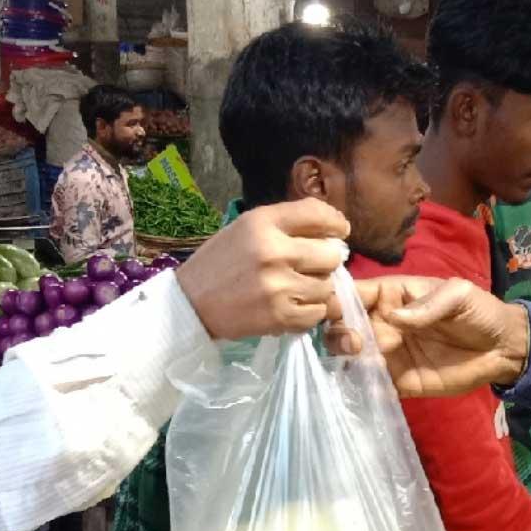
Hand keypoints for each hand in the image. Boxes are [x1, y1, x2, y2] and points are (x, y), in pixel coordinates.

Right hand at [177, 198, 350, 340]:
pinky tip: (292, 305)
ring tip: (297, 288)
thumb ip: (286, 223)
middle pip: (331, 255)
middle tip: (311, 266)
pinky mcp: (279, 316)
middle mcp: (273, 251)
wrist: (190, 303)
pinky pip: (318, 313)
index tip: (339, 232)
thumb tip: (334, 229)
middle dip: (326, 261)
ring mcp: (278, 286)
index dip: (336, 223)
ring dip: (318, 288)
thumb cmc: (220, 262)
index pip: (317, 214)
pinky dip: (310, 311)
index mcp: (262, 223)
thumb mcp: (246, 228)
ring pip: (327, 287)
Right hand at [339, 277, 530, 396]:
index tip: (331, 308)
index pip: (357, 293)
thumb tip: (393, 318)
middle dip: (339, 331)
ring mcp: (389, 354)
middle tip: (355, 342)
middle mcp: (384, 324)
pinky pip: (372, 384)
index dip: (339, 298)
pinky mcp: (399, 381)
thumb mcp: (460, 295)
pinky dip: (362, 385)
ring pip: (352, 355)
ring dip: (345, 357)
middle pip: (346, 325)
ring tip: (359, 359)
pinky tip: (362, 385)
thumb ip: (429, 305)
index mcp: (394, 296)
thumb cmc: (480, 312)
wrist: (503, 350)